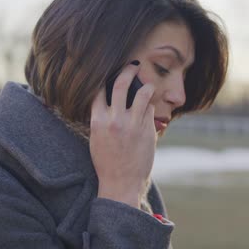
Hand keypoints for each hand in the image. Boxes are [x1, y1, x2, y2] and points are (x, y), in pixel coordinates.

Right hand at [89, 62, 155, 209]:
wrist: (121, 183)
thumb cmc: (107, 161)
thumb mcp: (96, 138)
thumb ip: (103, 118)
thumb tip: (111, 99)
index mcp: (98, 121)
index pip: (98, 90)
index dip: (105, 78)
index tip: (111, 72)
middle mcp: (116, 120)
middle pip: (121, 84)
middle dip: (128, 70)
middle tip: (133, 65)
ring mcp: (133, 124)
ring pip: (143, 94)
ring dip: (146, 86)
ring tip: (147, 85)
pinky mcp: (148, 130)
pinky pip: (151, 110)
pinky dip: (150, 107)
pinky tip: (149, 109)